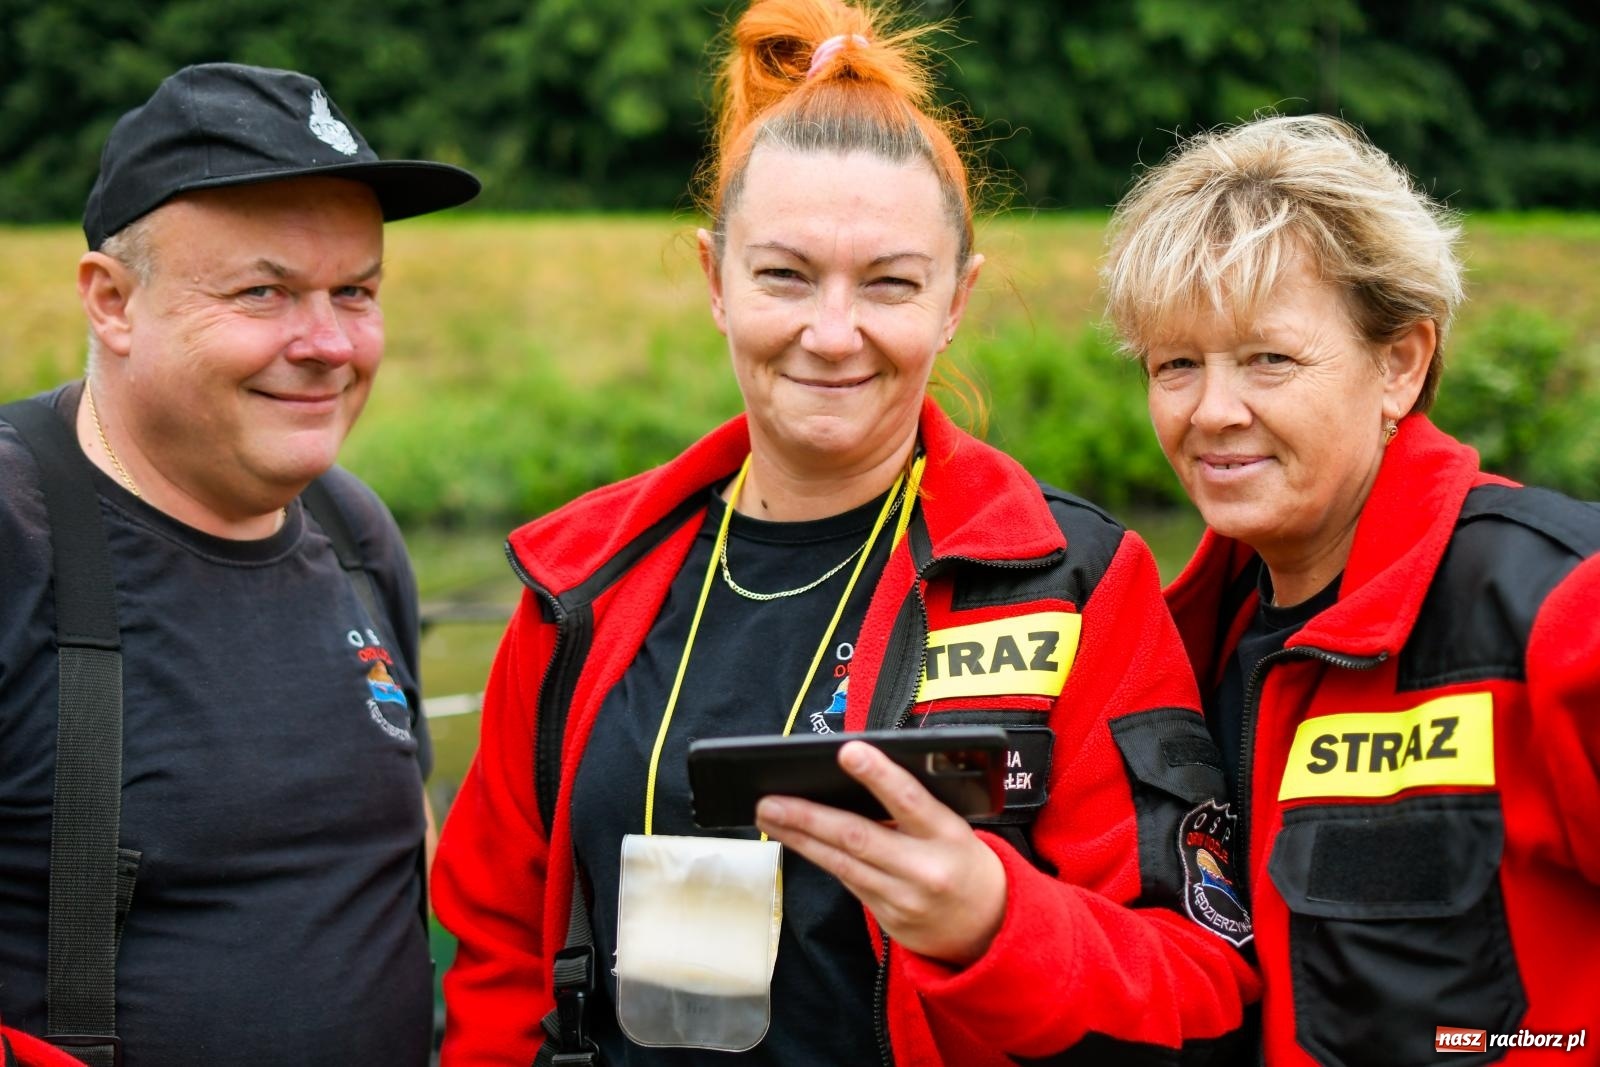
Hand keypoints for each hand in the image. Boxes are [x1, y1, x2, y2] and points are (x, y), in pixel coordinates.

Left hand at [754, 740, 1007, 965]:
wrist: (988, 928)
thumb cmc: (964, 861)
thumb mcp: (954, 827)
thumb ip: (915, 807)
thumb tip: (858, 774)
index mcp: (948, 835)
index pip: (910, 799)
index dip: (878, 775)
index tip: (848, 751)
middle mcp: (924, 869)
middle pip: (858, 838)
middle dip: (808, 817)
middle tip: (770, 799)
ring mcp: (903, 898)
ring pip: (841, 863)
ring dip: (800, 838)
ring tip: (769, 816)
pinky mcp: (887, 919)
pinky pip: (846, 882)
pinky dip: (819, 858)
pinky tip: (795, 841)